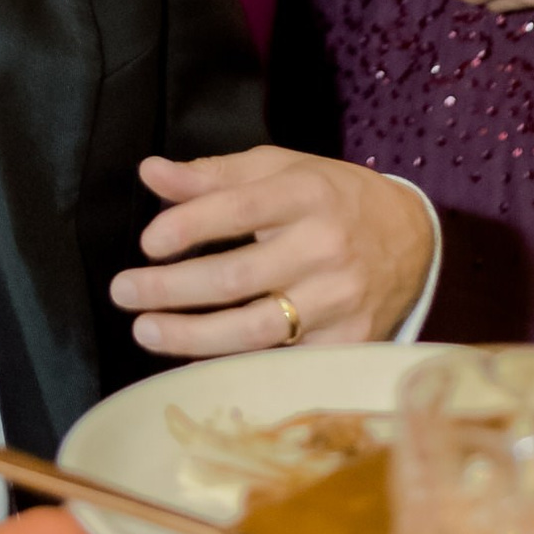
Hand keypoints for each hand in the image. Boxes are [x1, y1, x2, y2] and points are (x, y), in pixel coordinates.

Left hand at [110, 147, 437, 356]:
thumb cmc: (329, 197)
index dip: (189, 226)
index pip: (239, 210)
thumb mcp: (279, 170)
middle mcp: (325, 248)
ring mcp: (338, 301)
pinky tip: (195, 360)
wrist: (410, 238)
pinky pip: (281, 361)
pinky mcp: (347, 343)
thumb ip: (213, 175)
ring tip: (146, 331)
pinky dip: (234, 363)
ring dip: (192, 336)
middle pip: (237, 277)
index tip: (148, 242)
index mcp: (307, 195)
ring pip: (254, 329)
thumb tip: (150, 173)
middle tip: (124, 292)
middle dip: (171, 289)